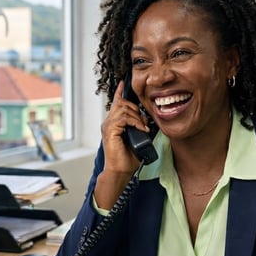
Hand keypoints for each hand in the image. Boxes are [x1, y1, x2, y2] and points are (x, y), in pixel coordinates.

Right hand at [94, 80, 150, 207]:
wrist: (120, 171)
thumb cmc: (128, 158)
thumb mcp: (138, 138)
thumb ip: (139, 127)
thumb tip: (148, 119)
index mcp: (114, 123)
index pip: (116, 103)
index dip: (120, 92)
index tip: (123, 83)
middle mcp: (109, 122)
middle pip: (122, 103)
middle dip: (136, 108)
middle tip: (144, 121)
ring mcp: (108, 126)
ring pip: (123, 109)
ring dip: (137, 116)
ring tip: (143, 127)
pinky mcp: (110, 131)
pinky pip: (123, 118)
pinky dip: (135, 122)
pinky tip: (140, 129)